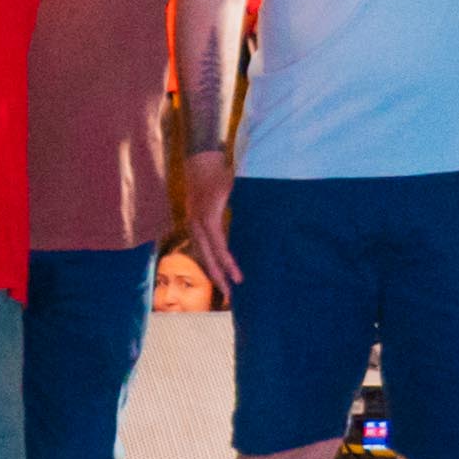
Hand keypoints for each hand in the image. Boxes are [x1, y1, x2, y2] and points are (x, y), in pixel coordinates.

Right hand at [179, 145, 238, 297]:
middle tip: (230, 296)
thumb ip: (246, 206)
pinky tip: (219, 271)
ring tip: (225, 289)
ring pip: (202, 255)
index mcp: (208, 217)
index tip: (239, 279)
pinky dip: (210, 261)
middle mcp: (197, 224)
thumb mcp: (235, 188)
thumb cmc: (219, 173)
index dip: (229, 264)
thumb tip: (266, 225)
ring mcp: (192, 224)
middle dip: (218, 277)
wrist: (198, 161)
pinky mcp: (193, 224)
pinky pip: (201, 248)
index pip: (219, 247)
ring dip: (213, 272)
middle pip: (206, 257)